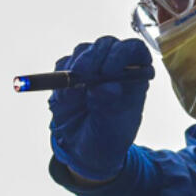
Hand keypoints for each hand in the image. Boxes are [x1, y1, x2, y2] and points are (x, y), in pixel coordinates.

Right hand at [49, 36, 152, 182]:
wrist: (84, 150)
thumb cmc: (108, 137)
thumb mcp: (113, 126)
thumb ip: (111, 106)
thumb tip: (106, 87)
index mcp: (134, 76)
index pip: (134, 49)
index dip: (122, 54)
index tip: (109, 70)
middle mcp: (114, 66)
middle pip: (106, 45)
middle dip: (94, 57)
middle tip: (84, 74)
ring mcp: (91, 68)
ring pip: (83, 51)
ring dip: (77, 66)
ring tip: (74, 91)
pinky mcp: (69, 74)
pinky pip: (63, 66)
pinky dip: (61, 77)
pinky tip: (64, 98)